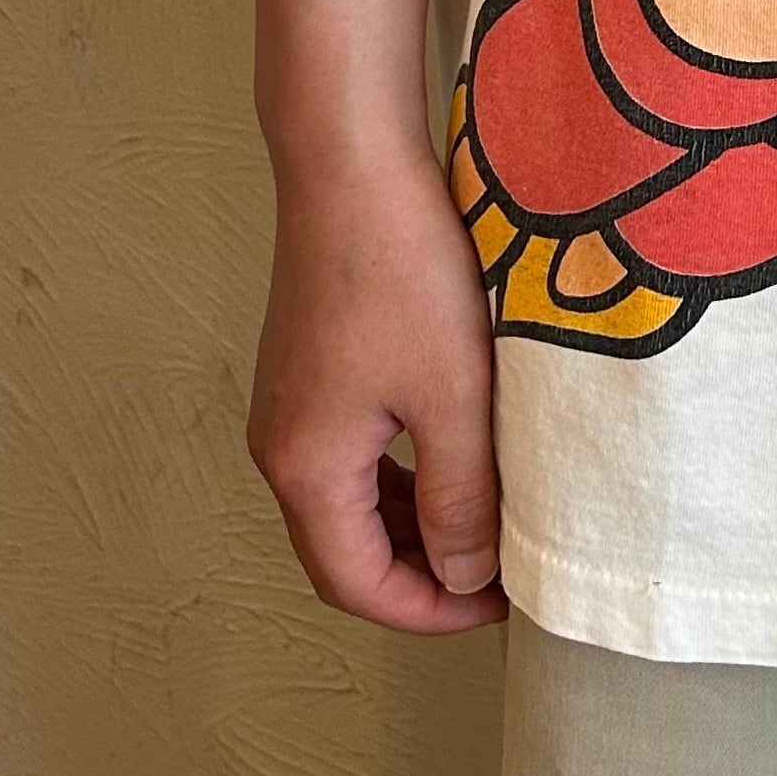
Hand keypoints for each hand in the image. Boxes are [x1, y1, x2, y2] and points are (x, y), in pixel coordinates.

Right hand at [245, 137, 508, 634]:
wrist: (351, 165)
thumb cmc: (401, 271)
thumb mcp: (451, 396)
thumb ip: (461, 495)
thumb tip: (465, 576)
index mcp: (305, 467)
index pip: (357, 583)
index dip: (428, 610)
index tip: (496, 605)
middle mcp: (280, 445)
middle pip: (343, 549)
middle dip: (419, 573)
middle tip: (496, 570)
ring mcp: (288, 402)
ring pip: (347, 501)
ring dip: (410, 523)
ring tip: (483, 520)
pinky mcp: (307, 365)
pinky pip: (347, 452)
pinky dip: (397, 475)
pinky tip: (449, 457)